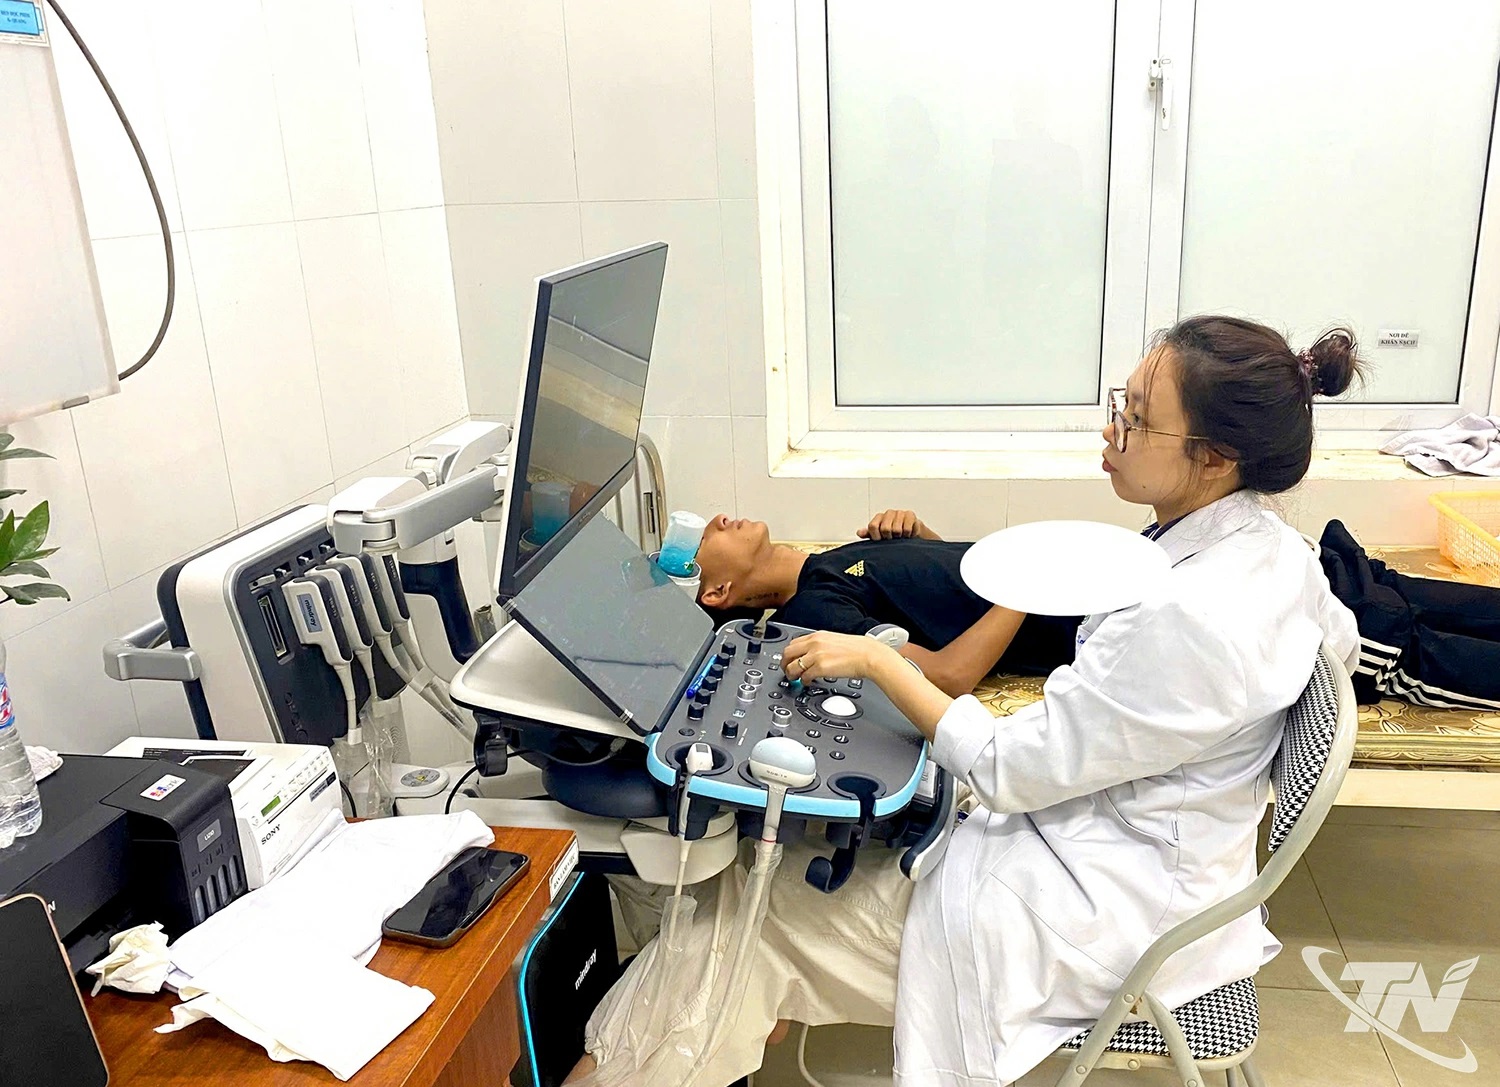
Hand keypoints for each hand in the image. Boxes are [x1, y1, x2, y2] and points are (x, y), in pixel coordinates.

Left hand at [783, 631, 897, 681]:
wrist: (868, 655)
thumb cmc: (857, 650)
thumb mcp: (835, 641)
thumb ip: (821, 646)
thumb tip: (813, 655)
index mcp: (817, 636)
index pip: (793, 643)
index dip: (788, 654)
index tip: (789, 660)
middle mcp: (814, 643)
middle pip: (788, 654)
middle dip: (785, 664)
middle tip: (787, 671)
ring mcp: (816, 655)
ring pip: (792, 666)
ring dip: (792, 674)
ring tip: (796, 679)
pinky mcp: (820, 668)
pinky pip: (804, 676)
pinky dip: (804, 681)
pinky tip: (808, 681)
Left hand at [859, 509, 931, 540]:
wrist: (911, 533)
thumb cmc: (893, 535)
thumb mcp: (879, 536)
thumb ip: (868, 534)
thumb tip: (859, 533)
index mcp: (879, 518)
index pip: (872, 526)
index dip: (876, 536)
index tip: (880, 540)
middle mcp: (888, 513)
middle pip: (885, 528)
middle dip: (889, 538)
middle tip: (892, 539)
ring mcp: (899, 513)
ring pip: (896, 530)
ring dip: (899, 537)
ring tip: (900, 537)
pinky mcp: (910, 515)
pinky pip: (907, 529)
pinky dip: (907, 535)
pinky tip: (907, 535)